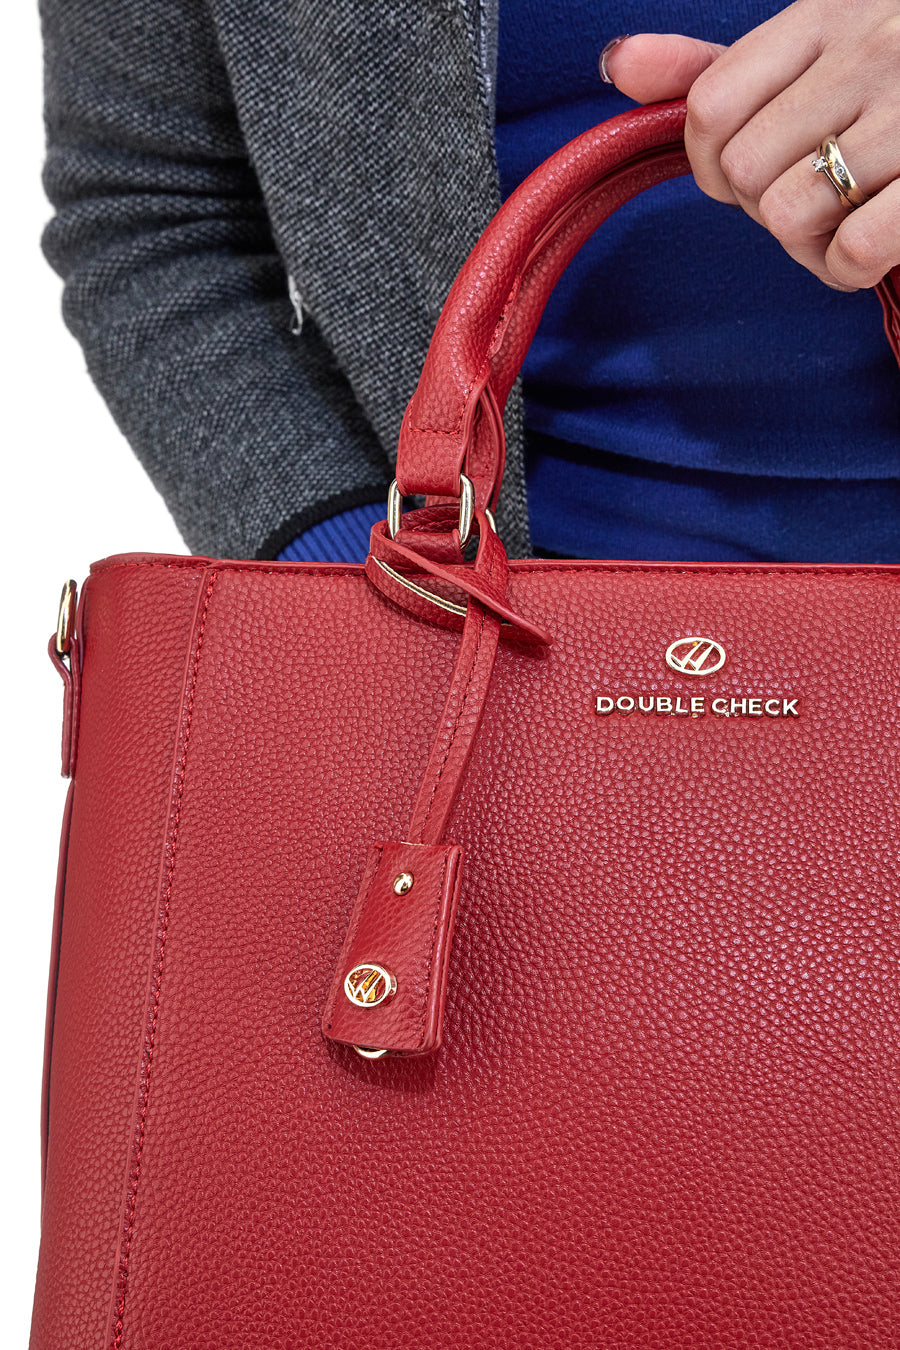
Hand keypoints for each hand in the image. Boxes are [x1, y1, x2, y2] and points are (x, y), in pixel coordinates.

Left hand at [601, 2, 899, 290]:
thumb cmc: (897, 87)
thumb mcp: (811, 55)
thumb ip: (716, 68)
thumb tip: (617, 63)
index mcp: (826, 13)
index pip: (710, 106)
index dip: (711, 164)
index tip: (746, 174)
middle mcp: (869, 48)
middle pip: (745, 169)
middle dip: (763, 208)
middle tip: (807, 202)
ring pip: (788, 212)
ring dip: (804, 245)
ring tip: (839, 224)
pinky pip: (852, 249)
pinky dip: (846, 269)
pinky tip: (869, 252)